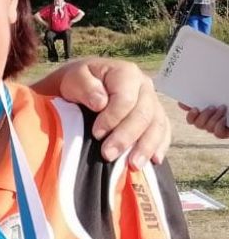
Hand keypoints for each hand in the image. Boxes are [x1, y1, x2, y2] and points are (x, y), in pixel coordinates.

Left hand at [50, 58, 169, 166]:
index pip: (126, 98)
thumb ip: (85, 87)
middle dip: (126, 137)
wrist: (85, 84)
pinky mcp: (155, 116)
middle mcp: (144, 86)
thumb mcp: (75, 78)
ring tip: (133, 165)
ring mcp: (153, 101)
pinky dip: (160, 146)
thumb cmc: (80, 82)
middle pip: (143, 114)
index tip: (96, 134)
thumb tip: (100, 103)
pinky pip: (164, 131)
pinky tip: (154, 160)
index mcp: (126, 73)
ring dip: (146, 147)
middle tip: (108, 155)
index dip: (112, 118)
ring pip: (157, 125)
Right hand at [180, 103, 228, 139]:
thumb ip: (200, 100)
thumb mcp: (214, 98)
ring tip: (222, 108)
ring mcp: (216, 129)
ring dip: (214, 118)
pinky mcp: (225, 134)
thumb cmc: (225, 102)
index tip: (195, 109)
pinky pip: (217, 134)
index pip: (191, 119)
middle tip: (212, 107)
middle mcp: (208, 123)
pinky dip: (219, 125)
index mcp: (203, 114)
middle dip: (204, 116)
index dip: (190, 116)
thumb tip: (180, 103)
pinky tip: (224, 118)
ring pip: (208, 128)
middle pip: (198, 124)